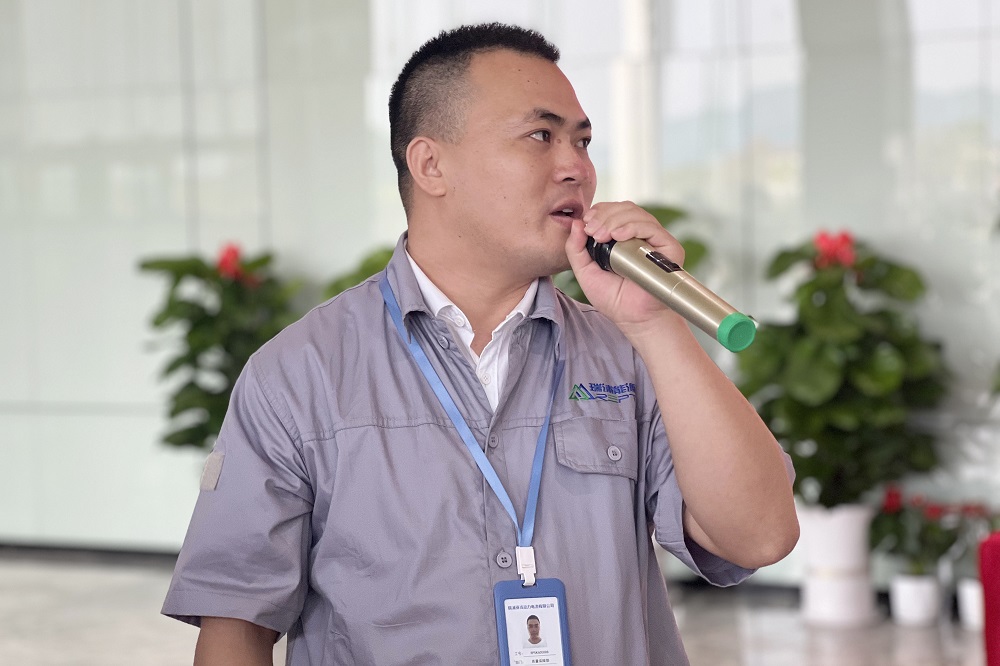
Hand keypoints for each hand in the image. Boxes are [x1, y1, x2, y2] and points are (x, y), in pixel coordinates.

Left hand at [565, 201, 686, 332]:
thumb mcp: (585, 272)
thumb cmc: (613, 299)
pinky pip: (652, 228)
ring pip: (637, 214)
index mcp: (622, 237)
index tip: (585, 223)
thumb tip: (575, 223)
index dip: (599, 211)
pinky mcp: (669, 248)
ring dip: (615, 219)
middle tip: (591, 230)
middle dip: (604, 214)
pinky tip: (619, 235)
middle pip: (624, 208)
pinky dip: (633, 227)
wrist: (634, 319)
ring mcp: (655, 241)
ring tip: (602, 234)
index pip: (612, 211)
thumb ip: (575, 249)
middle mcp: (640, 236)